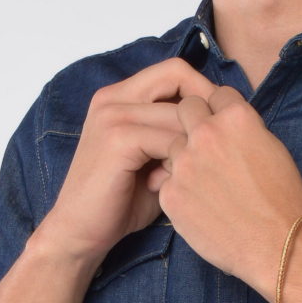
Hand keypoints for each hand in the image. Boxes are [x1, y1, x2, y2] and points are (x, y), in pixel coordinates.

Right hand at [33, 58, 215, 270]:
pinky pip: (168, 139)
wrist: (79, 232)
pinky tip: (173, 183)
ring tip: (191, 173)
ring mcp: (112, 115)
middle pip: (177, 76)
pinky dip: (180, 161)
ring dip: (194, 142)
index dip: (204, 92)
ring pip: (178, 111)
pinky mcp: (117, 139)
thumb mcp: (152, 159)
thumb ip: (176, 136)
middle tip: (222, 142)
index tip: (222, 125)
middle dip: (207, 107)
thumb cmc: (120, 201)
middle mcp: (113, 97)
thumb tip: (220, 124)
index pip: (174, 71)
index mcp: (119, 96)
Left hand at [147, 87, 301, 299]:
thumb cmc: (284, 202)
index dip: (219, 109)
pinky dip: (179, 190)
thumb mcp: (273, 149)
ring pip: (171, 147)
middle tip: (206, 146)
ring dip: (184, 159)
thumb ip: (245, 129)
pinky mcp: (171, 194)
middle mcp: (206, 134)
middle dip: (193, 122)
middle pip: (185, 109)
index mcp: (236, 118)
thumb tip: (226, 121)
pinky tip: (201, 206)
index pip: (215, 93)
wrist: (278, 248)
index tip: (222, 125)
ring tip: (207, 185)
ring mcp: (184, 165)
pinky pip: (167, 181)